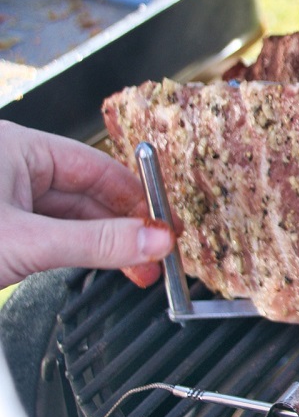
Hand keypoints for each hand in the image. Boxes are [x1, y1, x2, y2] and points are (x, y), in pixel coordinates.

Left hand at [0, 121, 173, 288]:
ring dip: (104, 243)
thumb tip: (153, 239)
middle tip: (157, 253)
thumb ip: (94, 242)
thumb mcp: (26, 242)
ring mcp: (5, 199)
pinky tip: (101, 264)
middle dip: (124, 228)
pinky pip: (49, 234)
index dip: (138, 198)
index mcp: (18, 148)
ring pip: (69, 218)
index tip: (165, 225)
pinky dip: (76, 251)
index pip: (98, 167)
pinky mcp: (2, 229)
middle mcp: (12, 167)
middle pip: (88, 194)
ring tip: (138, 267)